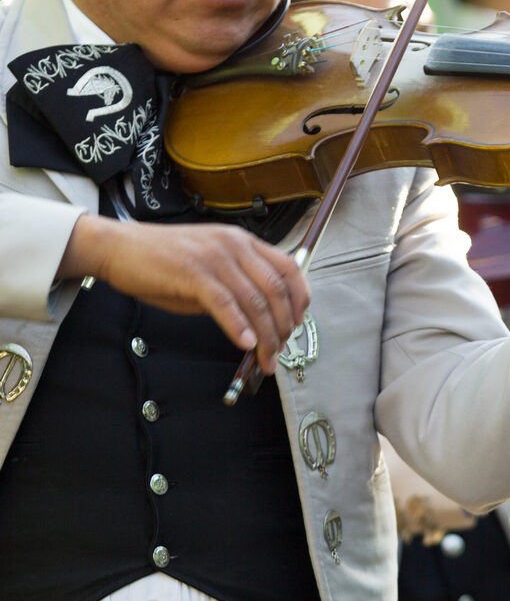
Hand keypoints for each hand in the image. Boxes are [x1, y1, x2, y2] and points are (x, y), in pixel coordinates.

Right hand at [59, 214, 310, 373]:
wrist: (119, 248)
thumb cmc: (163, 262)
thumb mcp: (211, 270)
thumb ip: (238, 288)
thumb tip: (261, 323)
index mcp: (243, 242)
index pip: (289, 269)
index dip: (299, 300)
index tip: (295, 325)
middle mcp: (234, 245)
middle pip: (277, 289)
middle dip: (283, 326)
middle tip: (279, 352)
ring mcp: (214, 256)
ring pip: (254, 300)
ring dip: (265, 335)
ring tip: (265, 358)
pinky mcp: (193, 271)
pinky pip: (225, 302)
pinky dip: (239, 326)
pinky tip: (245, 344)